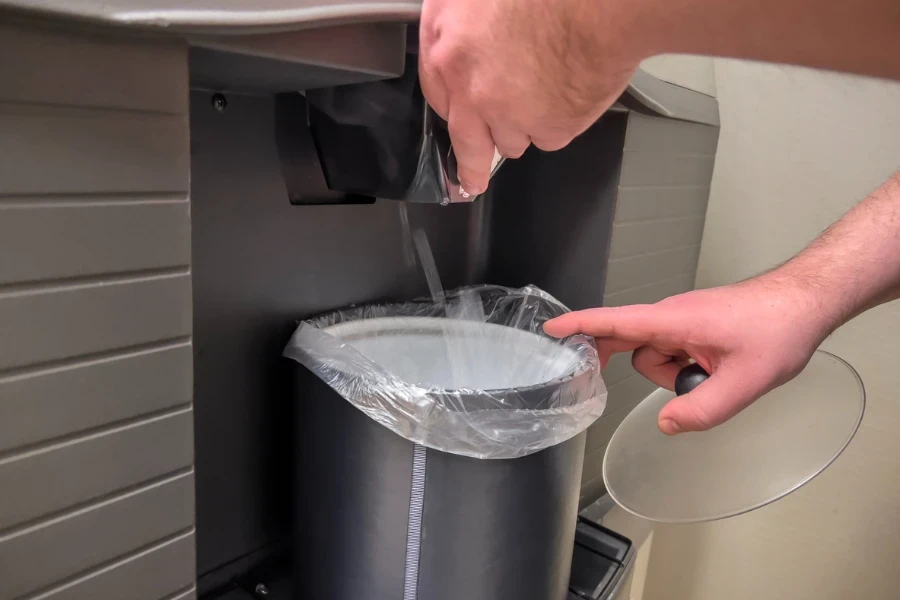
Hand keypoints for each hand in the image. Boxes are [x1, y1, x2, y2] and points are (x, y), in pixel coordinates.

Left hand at [418, 0, 643, 194]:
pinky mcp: (550, 128)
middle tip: (472, 181)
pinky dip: (557, 122)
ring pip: (510, 140)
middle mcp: (473, 90)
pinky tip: (567, 91)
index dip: (453, 108)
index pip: (438, 97)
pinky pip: (548, 137)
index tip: (456, 121)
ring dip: (522, 126)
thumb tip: (462, 40)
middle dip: (471, 165)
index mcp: (449, 50)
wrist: (601, 3)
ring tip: (546, 90)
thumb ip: (462, 24)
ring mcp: (511, 115)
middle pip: (468, 143)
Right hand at [544, 276, 835, 434]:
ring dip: (679, 374)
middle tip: (671, 385)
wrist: (807, 301)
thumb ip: (703, 410)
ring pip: (658, 356)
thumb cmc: (779, 326)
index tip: (551, 331)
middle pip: (633, 348)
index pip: (614, 322)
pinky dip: (690, 367)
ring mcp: (684, 321)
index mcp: (674, 321)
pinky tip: (720, 369)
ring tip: (719, 375)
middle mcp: (672, 317)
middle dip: (653, 372)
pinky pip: (676, 352)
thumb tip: (667, 424)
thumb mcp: (746, 381)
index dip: (579, 327)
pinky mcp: (696, 327)